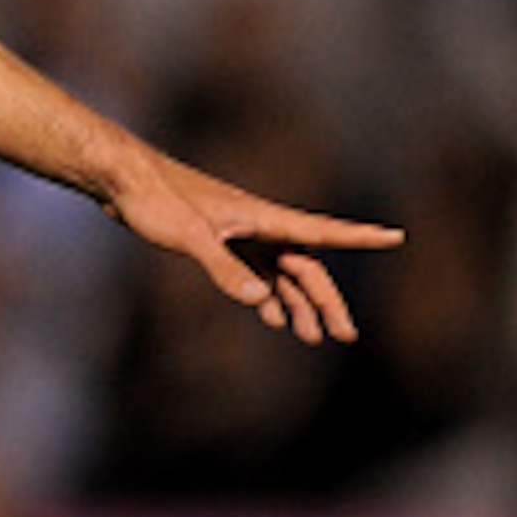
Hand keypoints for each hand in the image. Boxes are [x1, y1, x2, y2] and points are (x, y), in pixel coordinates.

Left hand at [103, 149, 403, 344]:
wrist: (120, 179)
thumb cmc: (154, 199)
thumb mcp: (189, 236)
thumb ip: (224, 269)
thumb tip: (261, 301)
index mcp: (260, 217)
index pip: (321, 231)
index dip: (359, 237)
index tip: (397, 236)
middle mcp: (256, 224)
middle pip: (303, 266)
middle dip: (325, 301)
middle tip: (344, 336)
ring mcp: (237, 233)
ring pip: (279, 272)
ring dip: (295, 303)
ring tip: (310, 338)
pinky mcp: (216, 240)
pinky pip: (254, 271)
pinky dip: (266, 294)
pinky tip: (270, 316)